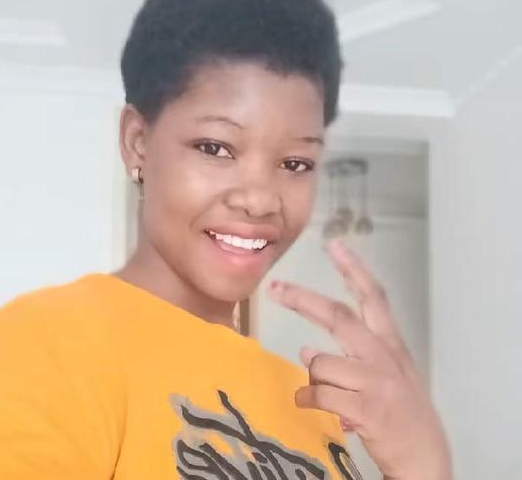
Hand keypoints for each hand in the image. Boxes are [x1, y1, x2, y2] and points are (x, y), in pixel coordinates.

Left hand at [267, 238, 451, 479]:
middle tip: (276, 288)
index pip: (373, 296)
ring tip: (321, 394)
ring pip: (320, 363)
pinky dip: (306, 398)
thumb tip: (306, 352)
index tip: (334, 245)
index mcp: (390, 343)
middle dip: (303, 299)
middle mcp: (384, 356)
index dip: (354, 269)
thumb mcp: (381, 375)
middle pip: (338, 317)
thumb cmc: (398, 410)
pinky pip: (318, 394)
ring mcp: (376, 382)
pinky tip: (308, 403)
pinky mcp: (366, 410)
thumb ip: (347, 358)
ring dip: (312, 377)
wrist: (424, 455)